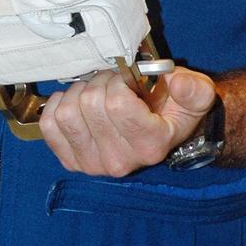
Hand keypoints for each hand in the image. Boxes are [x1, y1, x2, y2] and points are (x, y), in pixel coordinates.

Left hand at [39, 66, 216, 176]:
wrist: (160, 129)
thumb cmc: (173, 107)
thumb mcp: (196, 95)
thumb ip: (194, 89)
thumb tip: (177, 83)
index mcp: (150, 145)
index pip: (116, 103)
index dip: (118, 81)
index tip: (128, 80)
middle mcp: (119, 162)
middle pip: (89, 104)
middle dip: (99, 82)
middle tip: (111, 84)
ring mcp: (92, 165)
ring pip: (66, 113)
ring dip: (78, 93)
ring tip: (96, 93)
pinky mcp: (71, 160)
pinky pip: (49, 124)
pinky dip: (59, 105)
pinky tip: (77, 104)